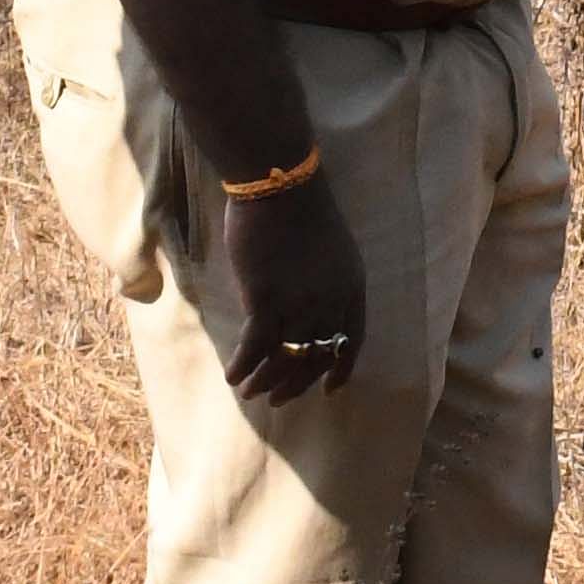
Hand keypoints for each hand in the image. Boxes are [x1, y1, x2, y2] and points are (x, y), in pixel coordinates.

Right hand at [221, 178, 366, 405]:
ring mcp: (299, 303)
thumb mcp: (331, 250)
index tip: (329, 390)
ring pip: (285, 357)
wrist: (280, 184)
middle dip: (296, 383)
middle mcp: (330, 302)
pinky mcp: (266, 299)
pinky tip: (232, 375)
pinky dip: (243, 365)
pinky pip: (255, 346)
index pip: (351, 341)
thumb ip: (323, 283)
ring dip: (266, 380)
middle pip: (317, 356)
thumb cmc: (301, 209)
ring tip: (249, 391)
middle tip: (278, 399)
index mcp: (351, 288)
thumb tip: (301, 311)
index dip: (340, 368)